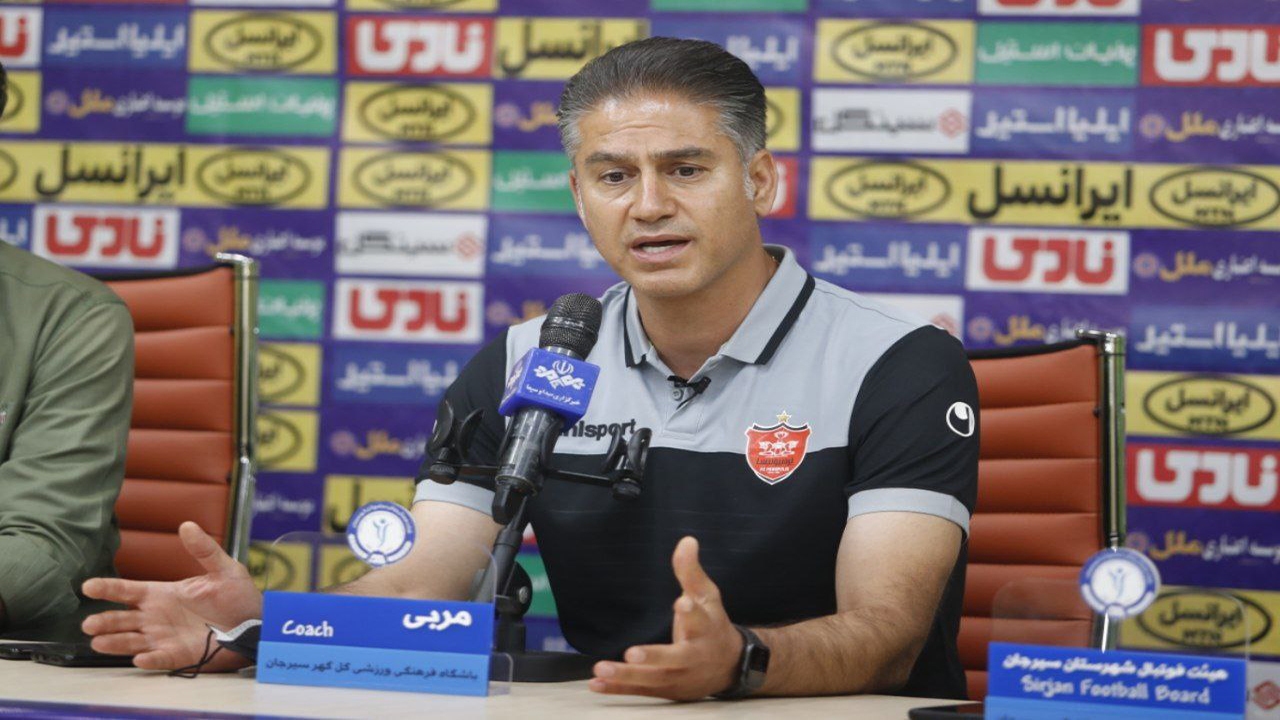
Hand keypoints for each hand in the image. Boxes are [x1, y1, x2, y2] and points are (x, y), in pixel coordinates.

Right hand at [81, 521, 262, 671]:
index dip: (107, 588)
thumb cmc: (237, 596)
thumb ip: (204, 550)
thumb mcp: (223, 569)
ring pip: (131, 641)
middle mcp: (156, 617)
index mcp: (161, 594)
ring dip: (115, 643)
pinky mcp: (178, 655)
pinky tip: (140, 659)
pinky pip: (160, 659)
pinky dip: (149, 659)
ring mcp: (164, 637)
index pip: (127, 591)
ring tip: (98, 643)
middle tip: (88, 624)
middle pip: (122, 619)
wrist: (255, 624)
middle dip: (104, 621)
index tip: (87, 586)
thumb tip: (187, 525)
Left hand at [589, 536, 743, 700]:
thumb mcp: (707, 596)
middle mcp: (693, 656)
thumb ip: (691, 571)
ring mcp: (679, 677)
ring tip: (602, 668)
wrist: (730, 666)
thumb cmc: (712, 625)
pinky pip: (641, 692)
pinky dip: (618, 689)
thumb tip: (686, 540)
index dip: (690, 612)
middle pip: (674, 658)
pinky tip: (595, 683)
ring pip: (653, 679)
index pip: (698, 620)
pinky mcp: (666, 690)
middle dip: (654, 657)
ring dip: (627, 676)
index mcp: (704, 629)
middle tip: (632, 653)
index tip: (682, 603)